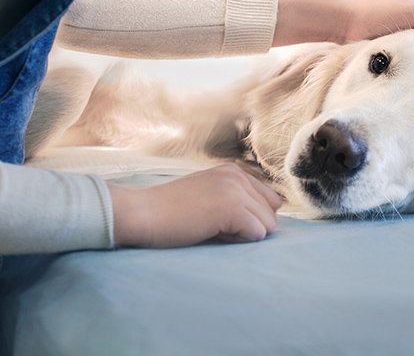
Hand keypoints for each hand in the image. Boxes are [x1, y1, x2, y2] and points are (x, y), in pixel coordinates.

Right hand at [109, 164, 282, 247]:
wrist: (141, 212)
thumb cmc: (168, 212)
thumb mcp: (206, 195)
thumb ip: (234, 198)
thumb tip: (265, 221)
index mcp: (233, 171)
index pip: (270, 200)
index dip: (251, 217)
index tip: (222, 220)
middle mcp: (238, 175)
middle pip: (272, 213)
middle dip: (251, 227)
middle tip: (217, 227)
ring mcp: (235, 189)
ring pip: (268, 225)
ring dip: (244, 235)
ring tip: (214, 229)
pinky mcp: (232, 207)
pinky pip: (258, 234)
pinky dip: (239, 241)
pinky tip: (213, 233)